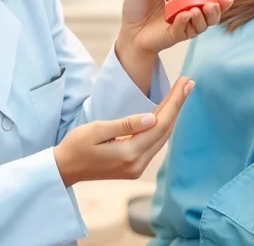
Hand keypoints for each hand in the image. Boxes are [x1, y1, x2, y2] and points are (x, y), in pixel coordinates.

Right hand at [53, 76, 194, 186]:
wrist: (64, 169)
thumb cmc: (75, 146)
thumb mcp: (97, 130)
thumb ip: (125, 124)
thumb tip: (152, 117)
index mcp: (129, 153)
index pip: (160, 124)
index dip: (175, 103)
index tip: (185, 84)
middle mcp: (138, 163)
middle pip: (165, 131)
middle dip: (178, 106)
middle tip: (188, 84)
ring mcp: (137, 167)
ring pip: (162, 138)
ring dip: (173, 115)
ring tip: (181, 94)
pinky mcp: (134, 166)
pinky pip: (154, 143)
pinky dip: (162, 126)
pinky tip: (166, 113)